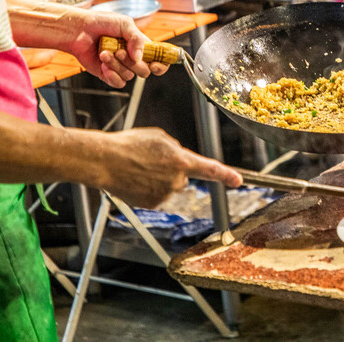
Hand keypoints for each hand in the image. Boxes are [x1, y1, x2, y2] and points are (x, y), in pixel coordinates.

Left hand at [68, 10, 168, 87]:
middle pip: (145, 71)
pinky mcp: (108, 74)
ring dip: (116, 65)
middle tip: (120, 51)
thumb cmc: (101, 23)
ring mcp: (121, 67)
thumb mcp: (124, 24)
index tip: (155, 64)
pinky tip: (103, 64)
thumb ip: (137, 39)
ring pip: (129, 76)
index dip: (161, 65)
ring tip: (104, 52)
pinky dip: (111, 75)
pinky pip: (118, 83)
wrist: (79, 29)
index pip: (159, 59)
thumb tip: (141, 58)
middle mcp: (132, 58)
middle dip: (133, 63)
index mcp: (141, 46)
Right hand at [101, 128, 242, 207]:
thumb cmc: (130, 145)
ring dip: (157, 178)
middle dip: (171, 170)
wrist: (105, 162)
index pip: (210, 169)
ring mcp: (165, 195)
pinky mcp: (152, 204)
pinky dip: (147, 188)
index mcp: (181, 161)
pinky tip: (135, 179)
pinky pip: (156, 195)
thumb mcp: (159, 138)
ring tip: (138, 167)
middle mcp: (177, 180)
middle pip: (182, 176)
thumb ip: (176, 150)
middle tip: (149, 160)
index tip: (238, 181)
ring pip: (168, 186)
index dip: (226, 175)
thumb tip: (181, 160)